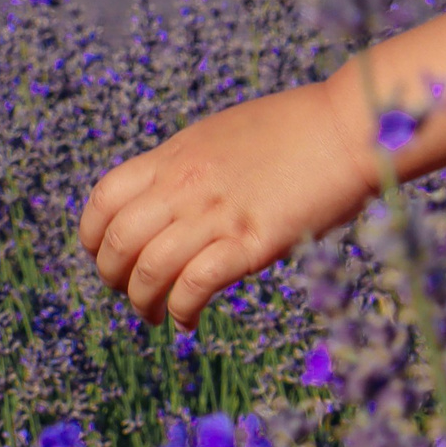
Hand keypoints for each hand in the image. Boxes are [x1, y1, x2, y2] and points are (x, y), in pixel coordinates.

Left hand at [79, 78, 377, 327]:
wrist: (352, 125)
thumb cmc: (303, 126)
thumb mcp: (227, 132)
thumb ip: (193, 163)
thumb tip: (176, 195)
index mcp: (176, 155)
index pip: (103, 200)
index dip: (92, 237)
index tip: (104, 256)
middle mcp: (185, 185)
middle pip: (117, 242)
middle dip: (113, 278)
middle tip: (131, 293)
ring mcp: (218, 214)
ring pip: (149, 270)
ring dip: (142, 302)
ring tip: (155, 317)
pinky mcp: (253, 241)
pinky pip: (194, 285)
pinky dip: (182, 310)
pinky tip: (189, 321)